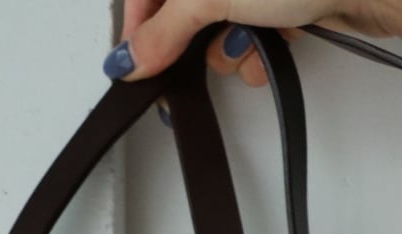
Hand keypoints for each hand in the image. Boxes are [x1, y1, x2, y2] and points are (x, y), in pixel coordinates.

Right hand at [107, 2, 401, 85]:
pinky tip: (269, 49)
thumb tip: (132, 55)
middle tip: (195, 56)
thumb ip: (167, 28)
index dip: (141, 22)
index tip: (135, 60)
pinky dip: (259, 46)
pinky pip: (257, 27)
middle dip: (192, 37)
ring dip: (230, 47)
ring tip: (246, 47)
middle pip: (188, 4)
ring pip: (223, 19)